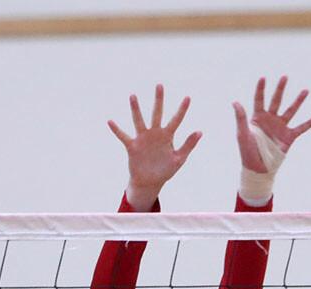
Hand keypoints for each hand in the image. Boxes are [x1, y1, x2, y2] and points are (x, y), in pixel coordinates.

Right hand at [109, 84, 201, 208]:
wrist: (150, 182)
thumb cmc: (165, 170)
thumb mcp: (179, 159)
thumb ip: (188, 145)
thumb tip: (200, 131)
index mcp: (167, 136)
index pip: (176, 120)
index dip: (182, 110)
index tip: (188, 97)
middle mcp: (155, 133)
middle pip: (157, 113)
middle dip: (159, 100)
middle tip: (160, 85)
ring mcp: (143, 138)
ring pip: (139, 121)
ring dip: (136, 109)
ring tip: (133, 96)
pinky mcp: (132, 146)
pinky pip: (123, 136)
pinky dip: (117, 130)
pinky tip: (110, 121)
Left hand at [234, 76, 310, 171]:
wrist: (258, 168)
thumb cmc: (247, 152)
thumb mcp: (242, 134)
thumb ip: (240, 118)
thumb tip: (235, 102)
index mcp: (257, 118)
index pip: (259, 100)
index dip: (261, 89)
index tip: (263, 77)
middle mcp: (270, 119)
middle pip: (276, 100)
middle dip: (280, 89)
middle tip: (285, 77)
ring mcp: (280, 127)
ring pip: (291, 110)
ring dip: (298, 101)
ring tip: (305, 90)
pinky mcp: (289, 137)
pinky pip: (301, 128)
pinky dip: (309, 123)